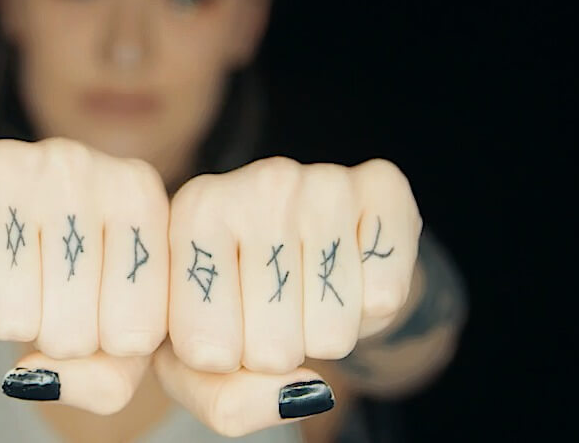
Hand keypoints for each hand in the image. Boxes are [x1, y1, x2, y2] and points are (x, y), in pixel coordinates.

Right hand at [0, 137, 170, 413]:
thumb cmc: (59, 274)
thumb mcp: (109, 324)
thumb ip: (109, 377)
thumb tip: (35, 379)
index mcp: (136, 189)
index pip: (138, 333)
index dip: (109, 346)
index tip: (100, 308)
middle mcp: (76, 163)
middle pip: (73, 332)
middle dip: (53, 337)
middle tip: (44, 293)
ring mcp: (5, 164)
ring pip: (11, 319)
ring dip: (5, 324)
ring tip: (8, 280)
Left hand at [153, 156, 422, 436]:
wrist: (323, 258)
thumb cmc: (242, 310)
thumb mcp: (199, 363)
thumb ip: (223, 399)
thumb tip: (299, 394)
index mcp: (193, 214)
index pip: (206, 349)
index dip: (223, 363)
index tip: (222, 329)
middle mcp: (255, 183)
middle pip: (271, 346)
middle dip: (277, 354)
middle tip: (275, 314)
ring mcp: (322, 179)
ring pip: (331, 327)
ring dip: (327, 335)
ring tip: (312, 297)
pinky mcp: (384, 187)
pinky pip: (385, 294)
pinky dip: (374, 311)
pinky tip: (355, 276)